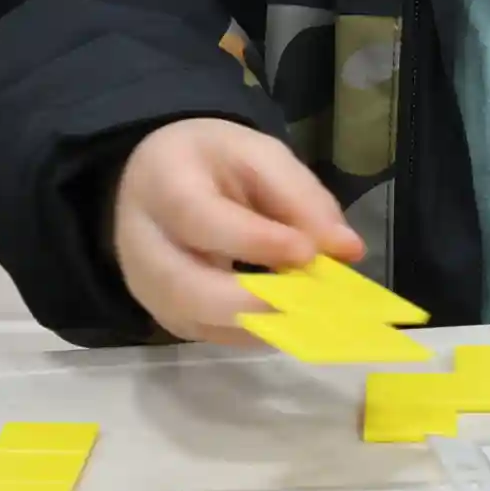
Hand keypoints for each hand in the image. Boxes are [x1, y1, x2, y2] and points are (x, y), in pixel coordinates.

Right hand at [110, 117, 363, 344]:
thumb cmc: (215, 163)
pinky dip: (255, 331)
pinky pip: (209, 333)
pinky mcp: (164, 314)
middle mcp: (140, 242)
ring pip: (200, 321)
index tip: (308, 254)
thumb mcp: (261, 157)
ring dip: (262, 322)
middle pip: (189, 289)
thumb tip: (348, 250)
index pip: (201, 219)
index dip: (255, 242)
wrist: (158, 178)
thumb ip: (302, 200)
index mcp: (163, 182)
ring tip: (313, 310)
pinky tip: (291, 316)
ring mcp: (145, 287)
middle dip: (258, 301)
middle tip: (316, 300)